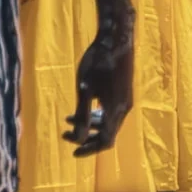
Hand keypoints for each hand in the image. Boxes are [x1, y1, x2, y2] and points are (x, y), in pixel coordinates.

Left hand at [67, 16, 133, 155]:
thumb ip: (81, 116)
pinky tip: (83, 106)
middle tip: (65, 135)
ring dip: (89, 124)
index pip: (105, 140)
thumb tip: (77, 139)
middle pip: (108, 133)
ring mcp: (126, 100)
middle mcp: (125, 108)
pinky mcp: (124, 91)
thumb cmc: (97, 63)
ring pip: (109, 122)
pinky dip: (97, 114)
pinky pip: (112, 111)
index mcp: (116, 110)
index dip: (89, 149)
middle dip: (86, 137)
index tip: (71, 151)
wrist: (116, 39)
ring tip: (68, 119)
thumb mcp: (84, 90)